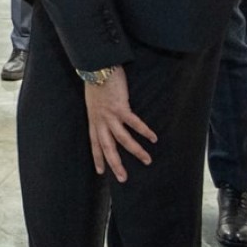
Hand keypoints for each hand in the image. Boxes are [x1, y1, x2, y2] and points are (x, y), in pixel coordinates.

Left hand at [82, 67, 156, 181]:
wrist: (96, 67)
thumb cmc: (96, 82)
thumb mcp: (94, 101)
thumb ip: (100, 112)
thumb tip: (107, 117)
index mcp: (94, 120)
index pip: (95, 144)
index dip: (98, 158)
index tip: (100, 172)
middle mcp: (100, 121)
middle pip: (108, 148)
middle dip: (115, 164)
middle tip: (123, 178)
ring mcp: (110, 115)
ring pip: (123, 139)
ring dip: (136, 151)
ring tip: (147, 160)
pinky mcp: (120, 107)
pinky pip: (133, 123)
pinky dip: (144, 131)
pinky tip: (153, 138)